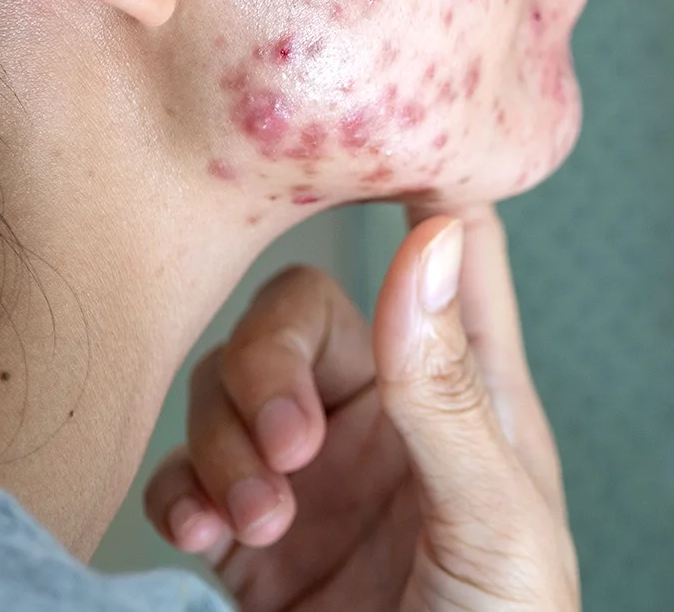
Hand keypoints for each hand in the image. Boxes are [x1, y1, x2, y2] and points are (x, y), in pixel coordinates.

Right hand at [143, 205, 577, 610]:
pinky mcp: (247, 542)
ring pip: (226, 388)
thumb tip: (431, 240)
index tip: (366, 131)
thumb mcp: (494, 514)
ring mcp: (311, 475)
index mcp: (470, 390)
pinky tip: (205, 535)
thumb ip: (447, 391)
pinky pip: (186, 477)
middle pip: (297, 317)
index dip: (422, 181)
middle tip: (288, 445)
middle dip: (268, 364)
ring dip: (224, 442)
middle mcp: (385, 415)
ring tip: (261, 520)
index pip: (452, 251)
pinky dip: (179, 492)